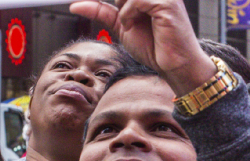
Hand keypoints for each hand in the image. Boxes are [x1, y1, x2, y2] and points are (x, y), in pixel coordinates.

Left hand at [69, 0, 214, 95]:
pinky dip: (129, 14)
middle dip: (119, 5)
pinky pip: (137, 0)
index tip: (103, 10)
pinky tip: (133, 26)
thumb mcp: (122, 25)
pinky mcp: (167, 3)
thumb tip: (75, 5)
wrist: (174, 66)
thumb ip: (102, 12)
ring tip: (130, 24)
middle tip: (117, 19)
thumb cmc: (156, 47)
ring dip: (123, 9)